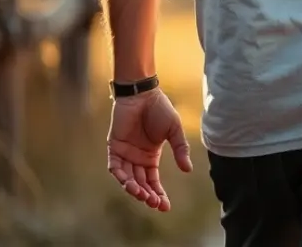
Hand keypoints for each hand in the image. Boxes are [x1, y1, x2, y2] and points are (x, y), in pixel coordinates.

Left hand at [107, 89, 191, 211]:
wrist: (143, 95)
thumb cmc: (160, 109)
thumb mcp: (174, 131)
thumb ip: (180, 149)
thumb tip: (188, 170)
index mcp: (151, 156)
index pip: (153, 181)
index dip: (159, 194)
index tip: (166, 206)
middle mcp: (137, 159)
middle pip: (141, 183)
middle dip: (148, 195)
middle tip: (155, 203)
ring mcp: (125, 154)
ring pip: (128, 179)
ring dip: (134, 189)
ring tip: (143, 195)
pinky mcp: (114, 147)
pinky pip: (115, 167)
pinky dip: (121, 176)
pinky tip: (129, 183)